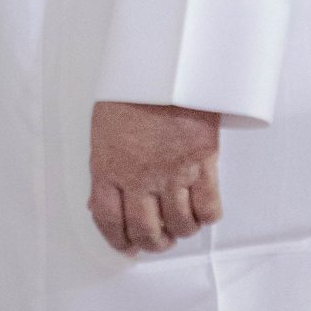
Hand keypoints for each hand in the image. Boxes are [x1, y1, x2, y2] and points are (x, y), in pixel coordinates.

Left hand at [89, 102, 222, 253]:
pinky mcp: (202, 163)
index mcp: (108, 167)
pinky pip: (209, 208)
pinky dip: (207, 216)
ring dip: (181, 231)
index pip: (108, 221)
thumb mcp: (104, 130)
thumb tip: (101, 203)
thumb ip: (105, 168)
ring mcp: (172, 172)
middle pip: (146, 231)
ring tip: (182, 224)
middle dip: (153, 242)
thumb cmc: (133, 88)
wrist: (165, 63)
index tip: (127, 247)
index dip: (118, 241)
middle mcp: (139, 176)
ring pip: (180, 226)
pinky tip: (202, 210)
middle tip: (159, 240)